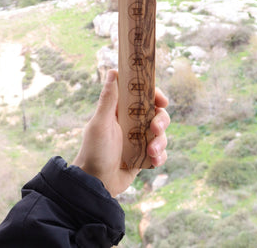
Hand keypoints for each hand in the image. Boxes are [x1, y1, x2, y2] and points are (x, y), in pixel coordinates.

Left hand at [72, 70, 169, 196]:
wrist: (95, 185)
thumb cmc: (94, 151)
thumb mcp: (100, 124)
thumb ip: (108, 99)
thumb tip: (112, 71)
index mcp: (121, 111)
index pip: (142, 95)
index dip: (154, 94)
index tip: (162, 100)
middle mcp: (131, 123)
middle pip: (157, 113)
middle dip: (162, 120)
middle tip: (156, 128)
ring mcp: (139, 140)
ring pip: (161, 133)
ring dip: (161, 141)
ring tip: (151, 152)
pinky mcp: (144, 156)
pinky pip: (161, 152)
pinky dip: (161, 156)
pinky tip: (153, 161)